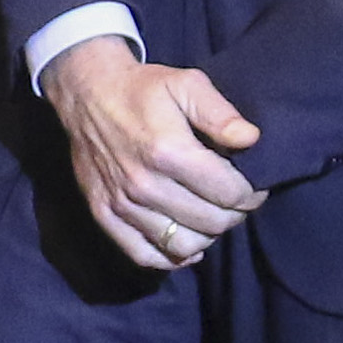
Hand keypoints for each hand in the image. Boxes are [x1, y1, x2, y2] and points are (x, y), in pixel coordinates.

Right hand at [45, 36, 264, 271]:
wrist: (87, 93)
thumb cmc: (143, 89)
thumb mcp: (187, 84)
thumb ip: (221, 114)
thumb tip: (252, 140)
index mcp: (168, 152)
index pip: (229, 194)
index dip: (251, 194)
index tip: (254, 187)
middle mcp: (145, 185)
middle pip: (211, 222)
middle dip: (234, 214)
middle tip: (236, 201)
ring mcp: (122, 204)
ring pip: (182, 245)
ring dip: (207, 236)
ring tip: (212, 217)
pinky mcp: (103, 214)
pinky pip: (144, 255)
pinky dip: (171, 258)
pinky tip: (187, 242)